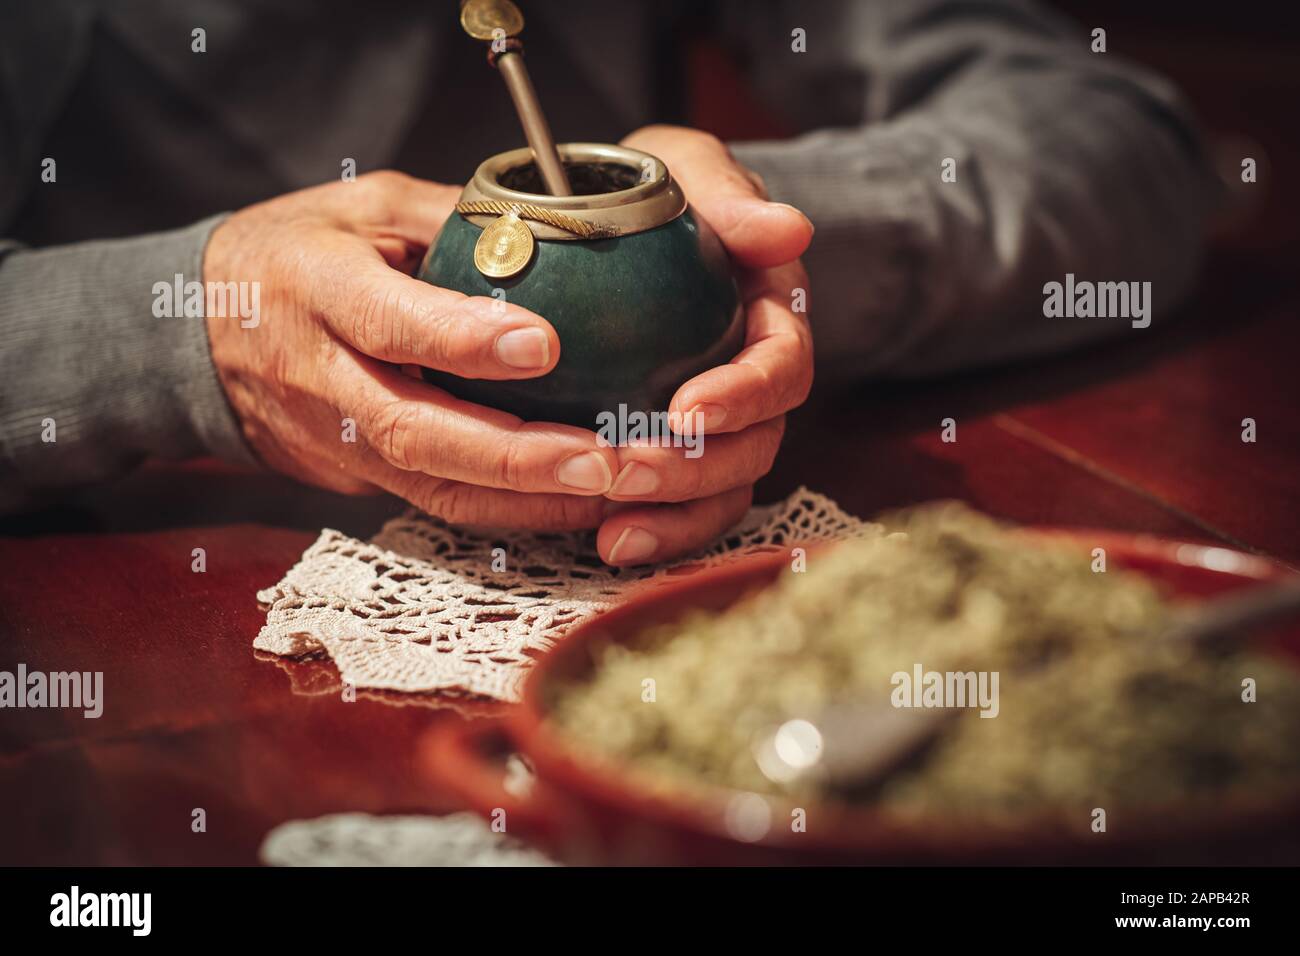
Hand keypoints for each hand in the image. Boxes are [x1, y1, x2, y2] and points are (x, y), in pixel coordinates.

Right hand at [203, 170, 800, 563]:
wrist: (199, 334)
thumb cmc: (293, 253)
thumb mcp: (361, 205)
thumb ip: (450, 217)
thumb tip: (554, 225)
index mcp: (314, 288)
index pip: (387, 322)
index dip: (462, 339)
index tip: (547, 343)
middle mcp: (320, 377)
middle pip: (419, 433)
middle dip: (521, 457)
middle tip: (611, 459)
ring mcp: (334, 441)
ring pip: (435, 489)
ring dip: (532, 501)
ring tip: (618, 491)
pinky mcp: (356, 479)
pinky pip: (439, 506)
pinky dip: (513, 513)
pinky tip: (583, 504)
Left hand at [599, 125, 814, 561]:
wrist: (638, 230)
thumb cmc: (665, 196)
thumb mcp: (689, 170)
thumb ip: (729, 197)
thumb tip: (788, 229)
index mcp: (772, 319)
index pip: (781, 366)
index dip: (744, 395)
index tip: (687, 410)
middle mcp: (755, 383)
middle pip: (754, 445)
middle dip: (694, 468)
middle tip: (624, 468)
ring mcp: (720, 426)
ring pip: (723, 490)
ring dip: (674, 515)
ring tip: (615, 533)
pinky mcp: (678, 455)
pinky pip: (683, 509)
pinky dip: (655, 530)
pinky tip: (606, 543)